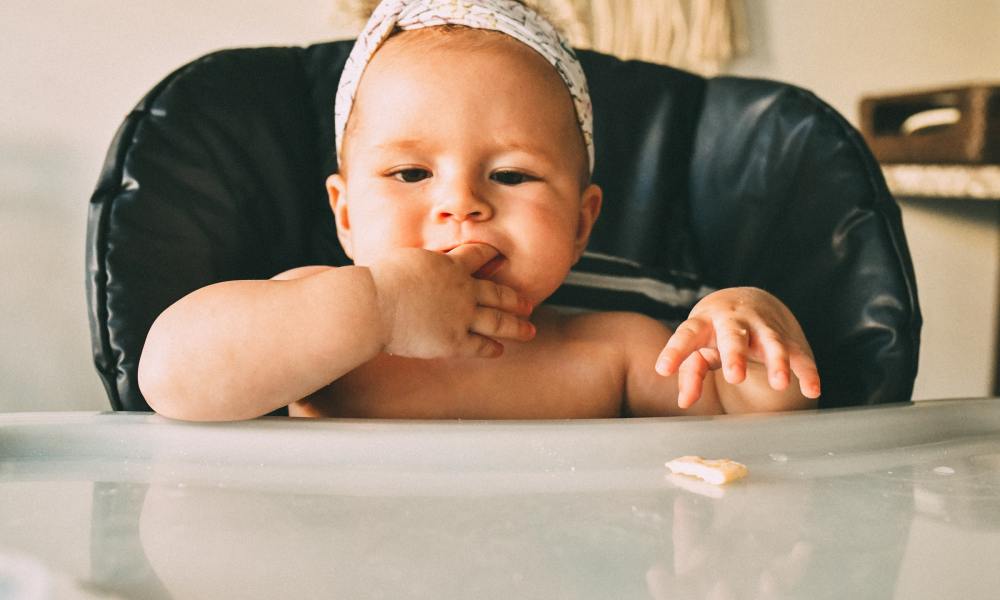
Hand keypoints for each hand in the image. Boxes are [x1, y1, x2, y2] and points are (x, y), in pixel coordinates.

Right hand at [368, 243, 534, 358]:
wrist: (373, 304)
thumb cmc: (377, 281)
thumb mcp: (404, 260)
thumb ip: (418, 265)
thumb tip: (411, 266)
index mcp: (450, 265)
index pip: (478, 256)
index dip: (491, 256)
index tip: (500, 258)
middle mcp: (463, 289)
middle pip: (498, 293)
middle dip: (515, 299)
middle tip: (528, 304)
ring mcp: (462, 316)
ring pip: (499, 321)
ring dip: (516, 326)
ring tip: (528, 329)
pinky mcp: (454, 341)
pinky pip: (480, 346)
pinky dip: (491, 348)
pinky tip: (499, 350)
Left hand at [654, 287, 820, 409]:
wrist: (745, 301)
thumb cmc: (712, 332)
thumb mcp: (697, 347)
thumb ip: (690, 372)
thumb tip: (684, 401)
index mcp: (704, 322)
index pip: (686, 334)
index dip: (675, 352)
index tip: (663, 369)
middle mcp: (734, 321)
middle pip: (734, 334)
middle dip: (735, 354)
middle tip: (735, 376)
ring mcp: (762, 328)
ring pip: (772, 341)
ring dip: (777, 361)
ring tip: (780, 384)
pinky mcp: (786, 338)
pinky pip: (800, 354)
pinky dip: (807, 371)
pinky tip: (813, 390)